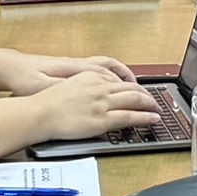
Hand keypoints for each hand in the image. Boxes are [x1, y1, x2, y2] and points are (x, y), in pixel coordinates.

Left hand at [3, 52, 138, 90]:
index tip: (142, 100)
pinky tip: (113, 83)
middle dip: (132, 83)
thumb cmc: (26, 79)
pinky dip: (112, 74)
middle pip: (113, 71)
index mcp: (74, 69)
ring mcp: (77, 66)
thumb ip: (64, 90)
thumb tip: (81, 93)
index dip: (127, 88)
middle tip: (147, 98)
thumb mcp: (42, 88)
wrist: (12, 69)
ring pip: (108, 67)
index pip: (108, 76)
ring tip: (136, 88)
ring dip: (124, 76)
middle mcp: (79, 65)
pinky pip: (100, 68)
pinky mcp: (73, 69)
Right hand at [33, 69, 162, 140]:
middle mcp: (100, 87)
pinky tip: (152, 118)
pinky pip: (129, 117)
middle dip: (146, 94)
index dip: (132, 86)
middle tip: (153, 100)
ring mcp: (102, 103)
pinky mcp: (102, 119)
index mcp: (92, 77)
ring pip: (134, 100)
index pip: (119, 80)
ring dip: (149, 104)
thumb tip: (96, 92)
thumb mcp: (70, 85)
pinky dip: (144, 117)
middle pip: (131, 88)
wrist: (39, 113)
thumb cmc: (48, 103)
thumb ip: (86, 86)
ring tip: (157, 108)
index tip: (138, 90)